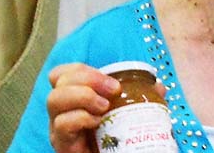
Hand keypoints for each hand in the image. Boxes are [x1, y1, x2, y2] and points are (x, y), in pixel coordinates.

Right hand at [46, 63, 167, 152]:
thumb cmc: (116, 141)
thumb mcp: (128, 114)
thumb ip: (141, 99)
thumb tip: (159, 87)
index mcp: (75, 98)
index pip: (64, 72)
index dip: (83, 69)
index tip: (112, 80)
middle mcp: (62, 110)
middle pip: (59, 81)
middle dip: (89, 78)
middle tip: (114, 90)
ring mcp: (58, 127)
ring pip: (54, 99)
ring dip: (83, 96)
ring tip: (105, 107)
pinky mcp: (62, 144)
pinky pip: (62, 124)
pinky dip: (81, 118)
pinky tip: (98, 122)